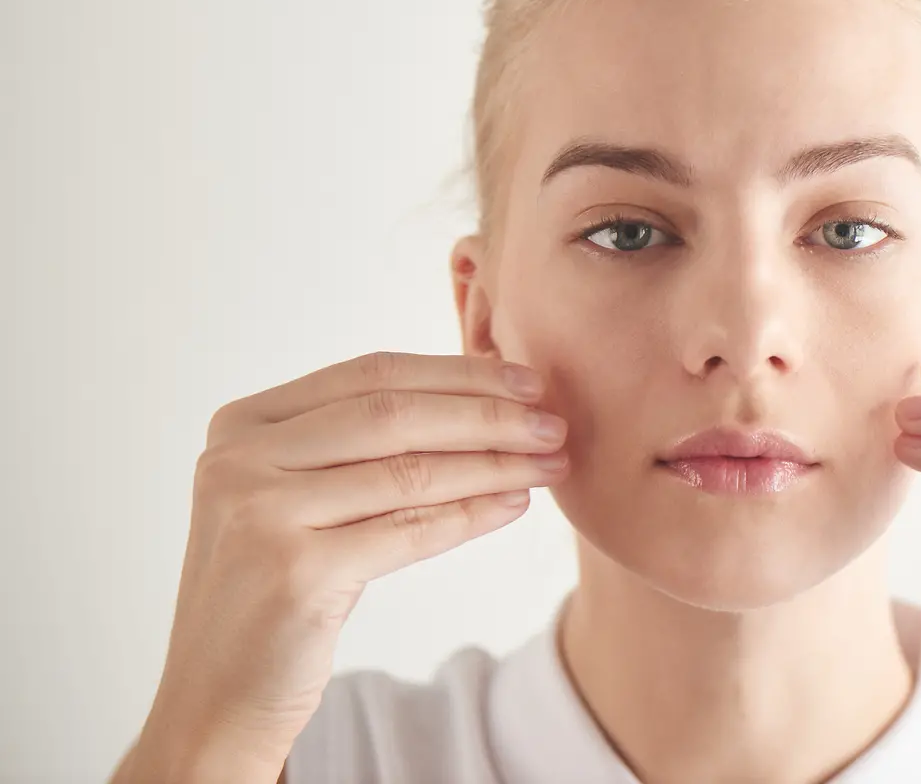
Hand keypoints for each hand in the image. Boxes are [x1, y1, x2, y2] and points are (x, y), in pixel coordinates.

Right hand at [124, 352, 569, 781]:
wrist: (216, 698)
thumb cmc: (274, 591)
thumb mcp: (299, 499)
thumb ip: (359, 446)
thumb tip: (482, 397)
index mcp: (243, 424)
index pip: (370, 374)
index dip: (458, 372)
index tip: (527, 380)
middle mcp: (241, 459)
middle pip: (393, 414)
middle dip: (486, 413)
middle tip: (554, 421)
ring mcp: (261, 513)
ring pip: (409, 472)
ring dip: (494, 464)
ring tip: (550, 462)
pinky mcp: (293, 571)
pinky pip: (409, 531)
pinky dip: (471, 515)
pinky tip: (514, 506)